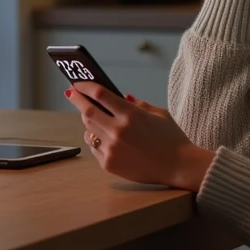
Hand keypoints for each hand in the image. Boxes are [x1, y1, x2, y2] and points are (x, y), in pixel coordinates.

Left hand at [66, 83, 215, 191]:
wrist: (178, 167)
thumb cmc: (172, 139)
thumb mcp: (159, 114)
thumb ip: (138, 104)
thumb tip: (123, 97)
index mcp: (131, 115)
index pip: (100, 95)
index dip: (86, 86)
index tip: (78, 83)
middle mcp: (118, 131)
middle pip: (87, 111)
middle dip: (77, 100)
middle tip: (71, 93)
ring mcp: (112, 149)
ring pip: (88, 130)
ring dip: (88, 121)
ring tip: (93, 116)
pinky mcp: (109, 164)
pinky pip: (94, 147)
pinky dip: (96, 139)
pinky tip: (104, 137)